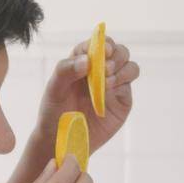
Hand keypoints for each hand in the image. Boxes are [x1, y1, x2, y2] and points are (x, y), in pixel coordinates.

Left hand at [36, 36, 139, 155]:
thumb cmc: (54, 111)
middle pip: (120, 52)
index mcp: (84, 61)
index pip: (99, 43)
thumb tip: (87, 60)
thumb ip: (66, 70)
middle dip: (116, 56)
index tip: (102, 51)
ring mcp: (114, 85)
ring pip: (130, 66)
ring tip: (106, 81)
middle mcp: (101, 70)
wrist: (60, 139)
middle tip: (104, 68)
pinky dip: (123, 82)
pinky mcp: (122, 100)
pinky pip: (129, 85)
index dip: (104, 43)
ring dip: (122, 68)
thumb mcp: (53, 89)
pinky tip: (108, 90)